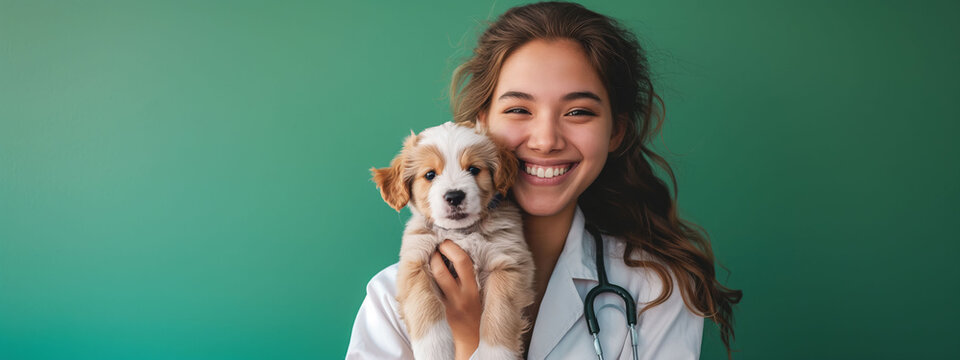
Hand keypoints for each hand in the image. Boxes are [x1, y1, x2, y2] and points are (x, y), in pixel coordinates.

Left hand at [430, 239, 481, 359]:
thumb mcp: (479, 293)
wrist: (472, 340)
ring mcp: (444, 305)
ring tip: (428, 257)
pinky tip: (422, 273)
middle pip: (441, 270)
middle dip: (434, 255)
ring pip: (431, 280)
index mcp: (472, 289)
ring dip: (427, 264)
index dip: (452, 247)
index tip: (446, 242)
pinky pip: (426, 291)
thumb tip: (457, 253)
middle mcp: (458, 296)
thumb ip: (470, 276)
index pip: (462, 262)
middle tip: (433, 247)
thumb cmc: (477, 313)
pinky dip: (422, 279)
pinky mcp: (436, 311)